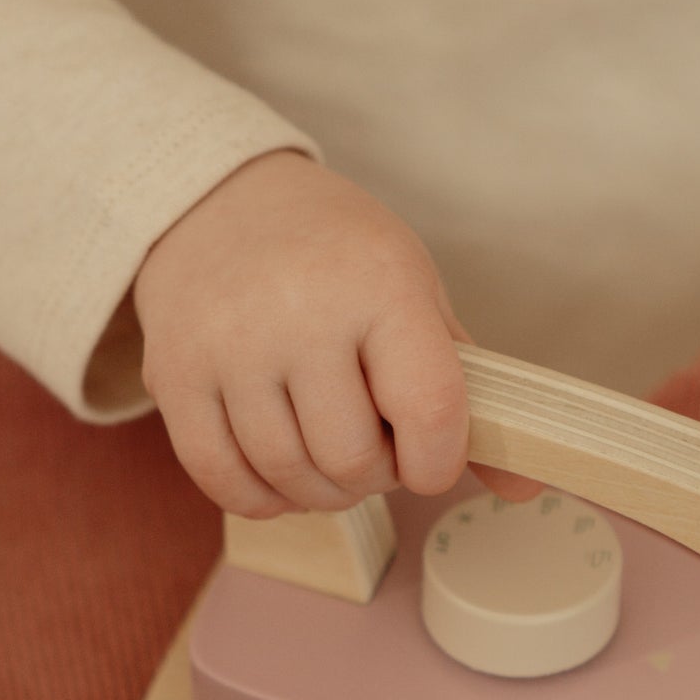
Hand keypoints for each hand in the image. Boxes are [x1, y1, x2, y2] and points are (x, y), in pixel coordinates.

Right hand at [131, 149, 538, 515]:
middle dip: (377, 476)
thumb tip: (525, 488)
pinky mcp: (173, 376)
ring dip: (322, 491)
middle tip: (373, 444)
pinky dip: (262, 498)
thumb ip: (467, 389)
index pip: (429, 411)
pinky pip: (222, 479)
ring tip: (329, 451)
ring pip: (289, 477)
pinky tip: (280, 471)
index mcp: (379, 286)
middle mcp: (299, 314)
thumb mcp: (413, 292)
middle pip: (352, 461)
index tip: (431, 456)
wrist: (217, 202)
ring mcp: (228, 348)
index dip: (440, 461)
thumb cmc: (335, 255)